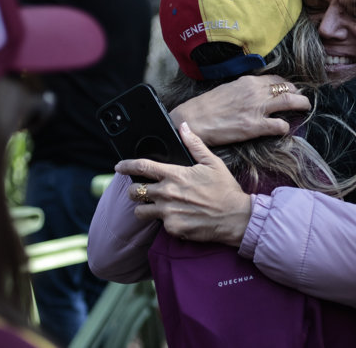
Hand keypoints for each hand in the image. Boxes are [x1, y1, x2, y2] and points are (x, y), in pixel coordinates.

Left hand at [115, 122, 250, 246]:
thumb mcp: (212, 163)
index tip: (119, 167)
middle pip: (134, 191)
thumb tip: (184, 127)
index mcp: (175, 175)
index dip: (126, 166)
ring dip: (144, 208)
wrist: (236, 217)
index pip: (142, 167)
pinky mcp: (172, 228)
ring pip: (140, 211)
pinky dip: (164, 221)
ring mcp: (168, 212)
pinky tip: (176, 218)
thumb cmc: (225, 190)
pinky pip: (159, 225)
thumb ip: (195, 145)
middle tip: (144, 192)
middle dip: (135, 190)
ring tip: (155, 208)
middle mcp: (167, 193)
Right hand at [169, 75, 310, 145]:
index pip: (277, 80)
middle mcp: (256, 92)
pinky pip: (279, 125)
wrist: (195, 119)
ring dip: (301, 105)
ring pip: (290, 102)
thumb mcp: (230, 88)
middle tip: (303, 100)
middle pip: (288, 89)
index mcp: (249, 82)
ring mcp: (257, 109)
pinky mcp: (255, 126)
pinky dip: (285, 127)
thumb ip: (247, 89)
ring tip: (305, 108)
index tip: (292, 90)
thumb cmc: (209, 105)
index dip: (288, 86)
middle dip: (299, 94)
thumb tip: (259, 92)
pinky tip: (283, 129)